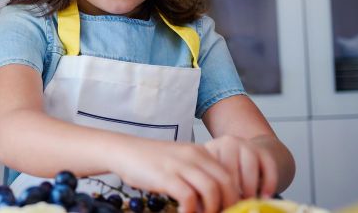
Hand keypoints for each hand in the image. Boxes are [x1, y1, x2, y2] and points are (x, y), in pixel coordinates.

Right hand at [112, 140, 238, 212]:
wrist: (122, 150)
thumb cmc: (149, 160)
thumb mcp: (179, 161)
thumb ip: (197, 174)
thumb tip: (213, 198)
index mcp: (201, 152)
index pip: (230, 174)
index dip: (234, 194)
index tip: (229, 207)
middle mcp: (194, 156)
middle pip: (226, 183)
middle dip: (229, 204)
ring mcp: (180, 165)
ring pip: (212, 190)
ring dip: (212, 209)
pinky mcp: (165, 176)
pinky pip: (188, 197)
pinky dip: (191, 210)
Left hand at [204, 135, 278, 198]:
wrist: (251, 155)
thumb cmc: (228, 172)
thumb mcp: (214, 174)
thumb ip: (212, 185)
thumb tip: (212, 204)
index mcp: (210, 149)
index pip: (210, 171)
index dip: (215, 191)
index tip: (219, 203)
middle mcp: (226, 143)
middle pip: (229, 170)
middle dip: (232, 191)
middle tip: (233, 205)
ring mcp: (246, 145)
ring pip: (249, 168)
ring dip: (249, 188)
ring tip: (248, 201)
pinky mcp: (264, 151)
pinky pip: (268, 167)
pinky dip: (268, 183)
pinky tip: (265, 196)